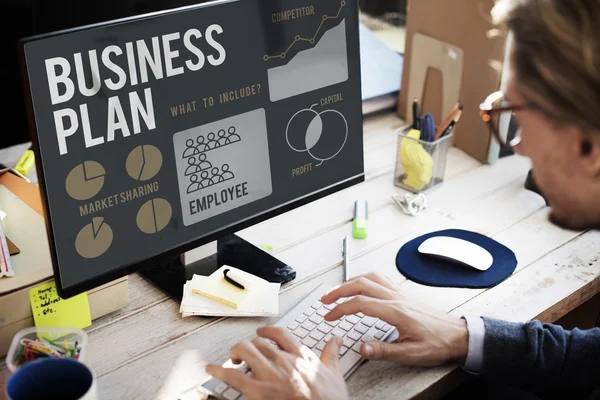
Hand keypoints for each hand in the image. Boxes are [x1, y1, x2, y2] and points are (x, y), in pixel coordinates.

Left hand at [206, 326, 347, 399]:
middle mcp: (283, 360)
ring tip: (232, 359)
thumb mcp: (334, 374)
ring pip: (245, 351)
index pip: (279, 333)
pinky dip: (219, 371)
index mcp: (300, 355)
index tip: (261, 332)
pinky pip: (233, 376)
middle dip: (248, 346)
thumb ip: (331, 354)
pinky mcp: (258, 391)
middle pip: (258, 342)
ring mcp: (270, 375)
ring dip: (235, 353)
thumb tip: (336, 340)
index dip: (267, 330)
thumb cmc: (329, 399)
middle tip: (244, 353)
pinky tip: (211, 370)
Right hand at [320, 272, 467, 366]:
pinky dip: (365, 279)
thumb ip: (384, 350)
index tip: (329, 316)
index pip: (360, 303)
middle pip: (361, 284)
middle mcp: (396, 298)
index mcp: (395, 311)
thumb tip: (361, 348)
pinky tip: (361, 285)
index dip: (340, 309)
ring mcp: (400, 293)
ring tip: (338, 291)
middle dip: (339, 290)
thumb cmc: (437, 343)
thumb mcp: (411, 353)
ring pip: (370, 278)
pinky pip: (380, 279)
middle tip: (325, 300)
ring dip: (350, 282)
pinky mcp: (403, 294)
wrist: (458, 335)